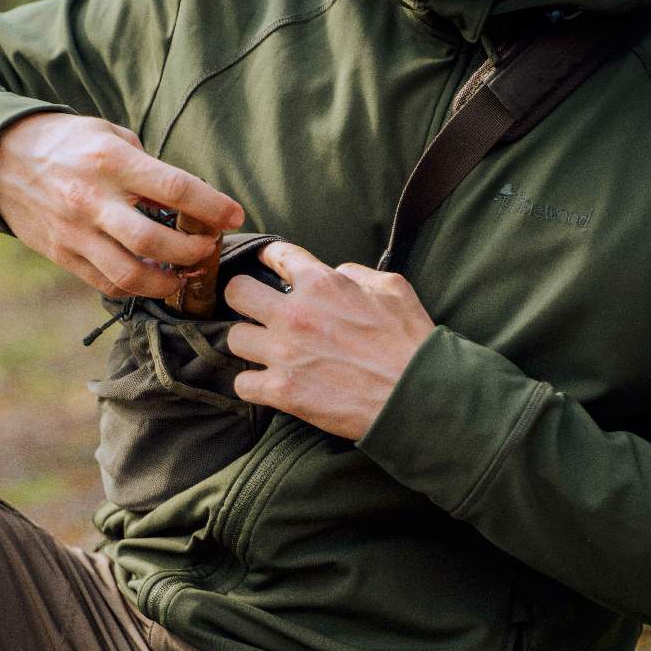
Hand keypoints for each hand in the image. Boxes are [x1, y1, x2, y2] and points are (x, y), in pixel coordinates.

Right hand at [0, 113, 243, 298]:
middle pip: (156, 242)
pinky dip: (138, 288)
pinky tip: (154, 279)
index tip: (234, 215)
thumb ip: (147, 167)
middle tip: (209, 247)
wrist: (0, 159)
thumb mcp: (109, 135)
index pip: (174, 189)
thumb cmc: (67, 143)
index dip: (212, 207)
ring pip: (132, 275)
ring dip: (169, 282)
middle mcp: (92, 201)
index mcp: (110, 162)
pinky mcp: (64, 256)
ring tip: (187, 273)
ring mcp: (75, 234)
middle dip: (194, 252)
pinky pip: (108, 284)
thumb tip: (187, 200)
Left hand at [224, 242, 435, 439]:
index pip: (276, 254)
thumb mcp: (392, 288)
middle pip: (236, 292)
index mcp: (321, 283)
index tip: (267, 266)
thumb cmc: (410, 342)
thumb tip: (335, 273)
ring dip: (249, 344)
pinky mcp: (283, 391)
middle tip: (256, 310)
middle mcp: (295, 314)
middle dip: (244, 298)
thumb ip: (356, 273)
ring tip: (264, 351)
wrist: (416, 395)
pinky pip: (242, 384)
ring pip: (234, 338)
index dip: (269, 258)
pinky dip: (252, 386)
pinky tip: (267, 384)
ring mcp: (285, 353)